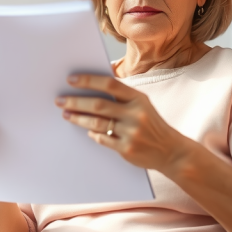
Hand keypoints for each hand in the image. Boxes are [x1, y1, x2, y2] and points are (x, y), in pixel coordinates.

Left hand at [54, 74, 193, 172]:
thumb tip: (91, 88)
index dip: (89, 81)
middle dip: (76, 102)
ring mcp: (131, 132)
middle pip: (98, 105)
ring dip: (78, 118)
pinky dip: (93, 133)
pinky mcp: (127, 149)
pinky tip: (87, 130)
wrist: (171, 151)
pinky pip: (103, 139)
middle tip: (60, 100)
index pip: (109, 85)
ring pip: (96, 123)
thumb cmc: (152, 124)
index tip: (71, 80)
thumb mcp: (143, 105)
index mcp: (138, 98)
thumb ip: (122, 96)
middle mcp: (135, 114)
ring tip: (66, 115)